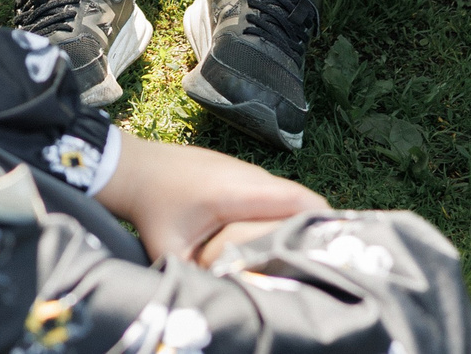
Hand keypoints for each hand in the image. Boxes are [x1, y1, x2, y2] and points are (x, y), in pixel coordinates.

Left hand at [98, 135, 327, 263]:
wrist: (132, 168)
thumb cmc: (152, 208)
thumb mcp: (170, 249)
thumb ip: (195, 275)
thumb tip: (218, 302)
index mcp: (240, 192)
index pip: (300, 200)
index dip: (324, 222)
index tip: (338, 249)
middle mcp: (250, 176)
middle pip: (302, 199)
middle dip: (317, 227)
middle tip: (328, 259)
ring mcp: (245, 170)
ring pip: (287, 195)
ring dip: (300, 219)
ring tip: (308, 252)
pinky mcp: (238, 171)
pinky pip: (272, 191)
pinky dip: (282, 211)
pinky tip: (279, 236)